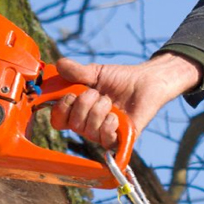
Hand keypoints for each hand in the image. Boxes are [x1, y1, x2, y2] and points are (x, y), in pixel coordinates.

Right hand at [49, 53, 203, 146]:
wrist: (145, 82)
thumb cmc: (120, 79)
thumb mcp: (95, 72)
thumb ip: (76, 71)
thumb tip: (59, 65)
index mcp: (78, 110)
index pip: (58, 120)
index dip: (60, 109)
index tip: (70, 95)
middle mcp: (87, 125)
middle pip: (73, 124)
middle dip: (84, 104)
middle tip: (97, 93)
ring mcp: (102, 133)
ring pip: (89, 130)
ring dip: (99, 111)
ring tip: (110, 101)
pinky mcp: (119, 139)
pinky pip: (105, 138)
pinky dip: (109, 124)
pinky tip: (117, 115)